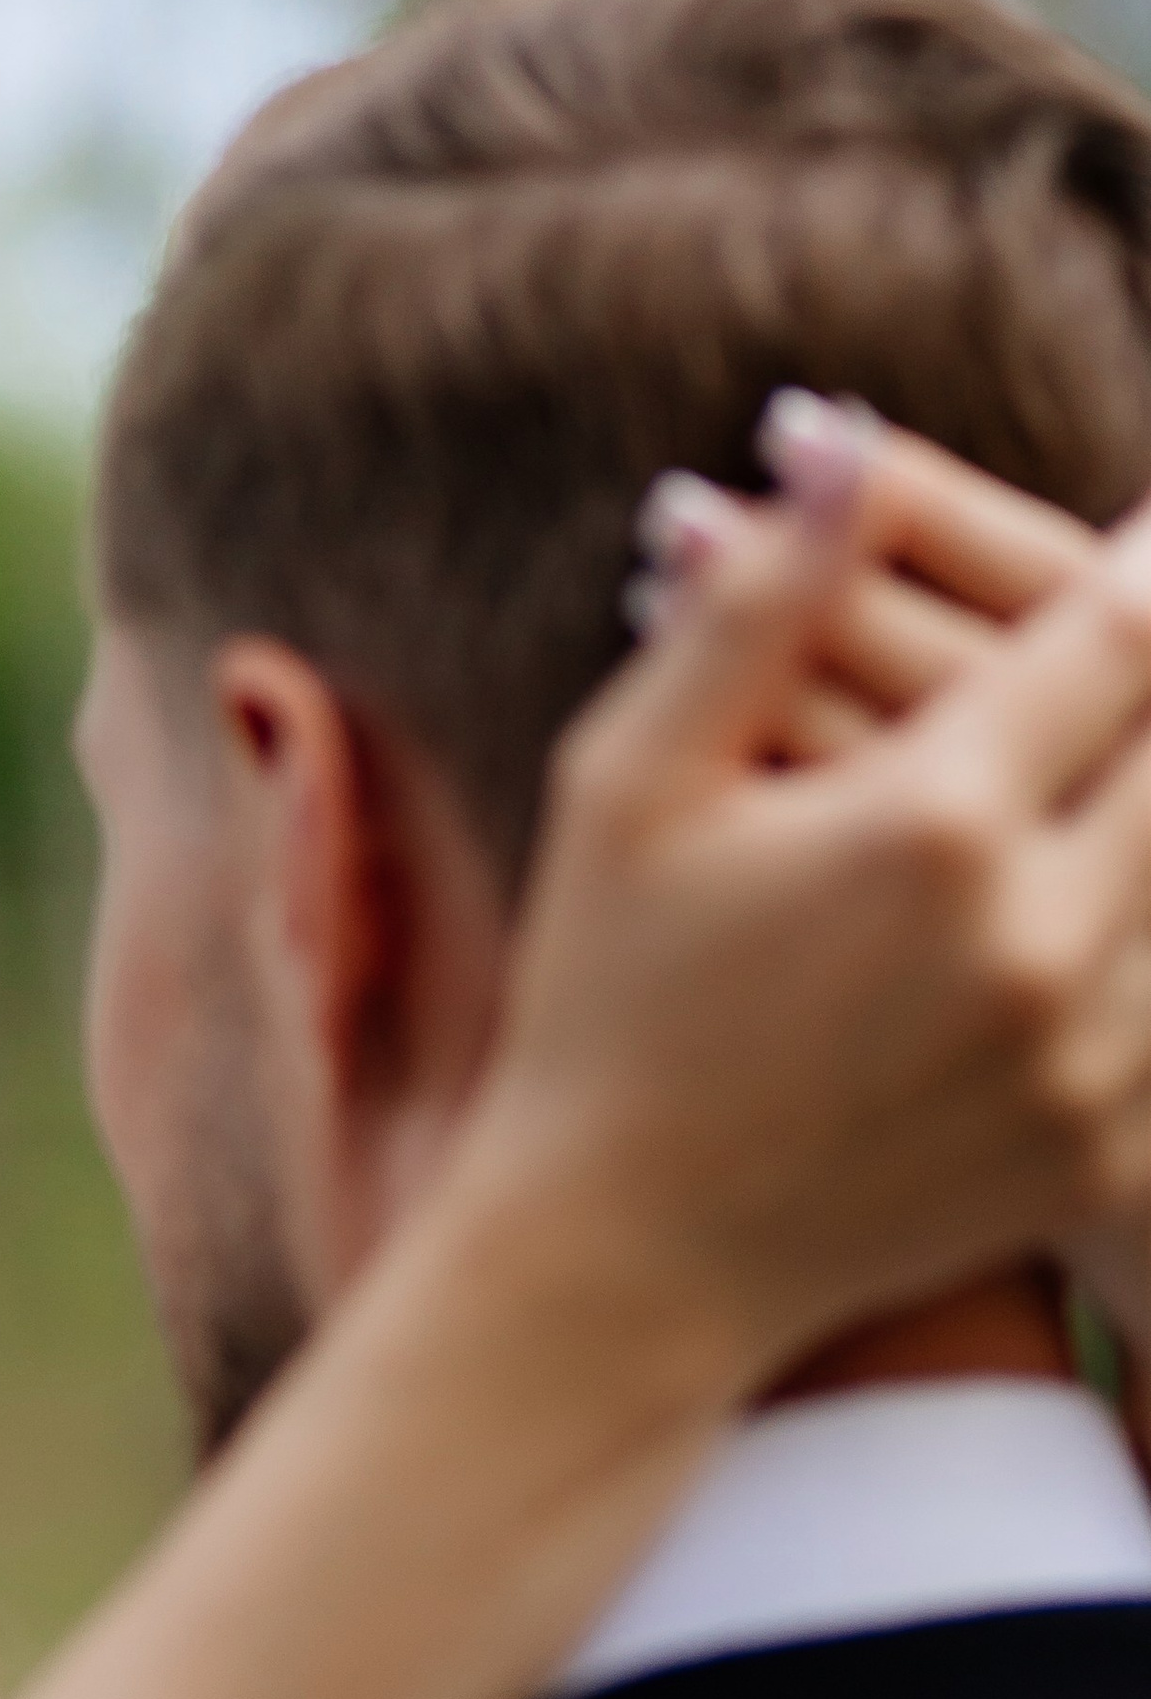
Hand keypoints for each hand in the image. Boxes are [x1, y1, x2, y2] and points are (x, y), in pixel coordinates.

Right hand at [467, 415, 1150, 1395]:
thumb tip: (842, 438)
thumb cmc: (601, 1001)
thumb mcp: (630, 784)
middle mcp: (1038, 939)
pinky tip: (1125, 887)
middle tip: (1147, 639)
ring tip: (1140, 745)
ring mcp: (1087, 1060)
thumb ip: (755, 605)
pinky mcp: (1105, 1153)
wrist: (619, 1260)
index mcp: (927, 823)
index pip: (1118, 632)